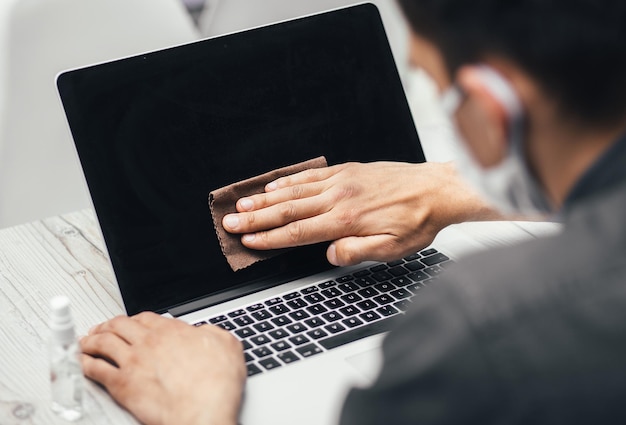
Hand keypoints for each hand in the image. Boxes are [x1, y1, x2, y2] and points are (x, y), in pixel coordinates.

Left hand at [80, 312, 245, 424]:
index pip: (146, 317)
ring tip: (85, 342)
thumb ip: (213, 333)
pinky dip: (85, 364)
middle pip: (119, 325)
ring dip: (91, 340)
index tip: (130, 323)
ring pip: (103, 342)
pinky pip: (96, 369)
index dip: (134, 319)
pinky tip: (82, 364)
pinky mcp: (122, 384)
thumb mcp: (228, 347)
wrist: (203, 411)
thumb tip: (206, 332)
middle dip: (107, 325)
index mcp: (173, 331)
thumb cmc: (216, 385)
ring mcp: (133, 362)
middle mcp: (149, 342)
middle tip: (101, 329)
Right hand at [223, 161, 499, 265]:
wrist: (437, 189)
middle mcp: (337, 198)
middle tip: (229, 220)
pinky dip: (289, 180)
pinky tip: (275, 184)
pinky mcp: (348, 171)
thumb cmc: (416, 222)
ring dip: (265, 198)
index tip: (247, 240)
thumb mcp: (391, 249)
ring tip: (242, 203)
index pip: (297, 231)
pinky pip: (311, 175)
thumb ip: (356, 253)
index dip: (269, 237)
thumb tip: (328, 254)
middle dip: (255, 217)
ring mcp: (341, 181)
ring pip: (294, 190)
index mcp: (344, 221)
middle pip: (287, 209)